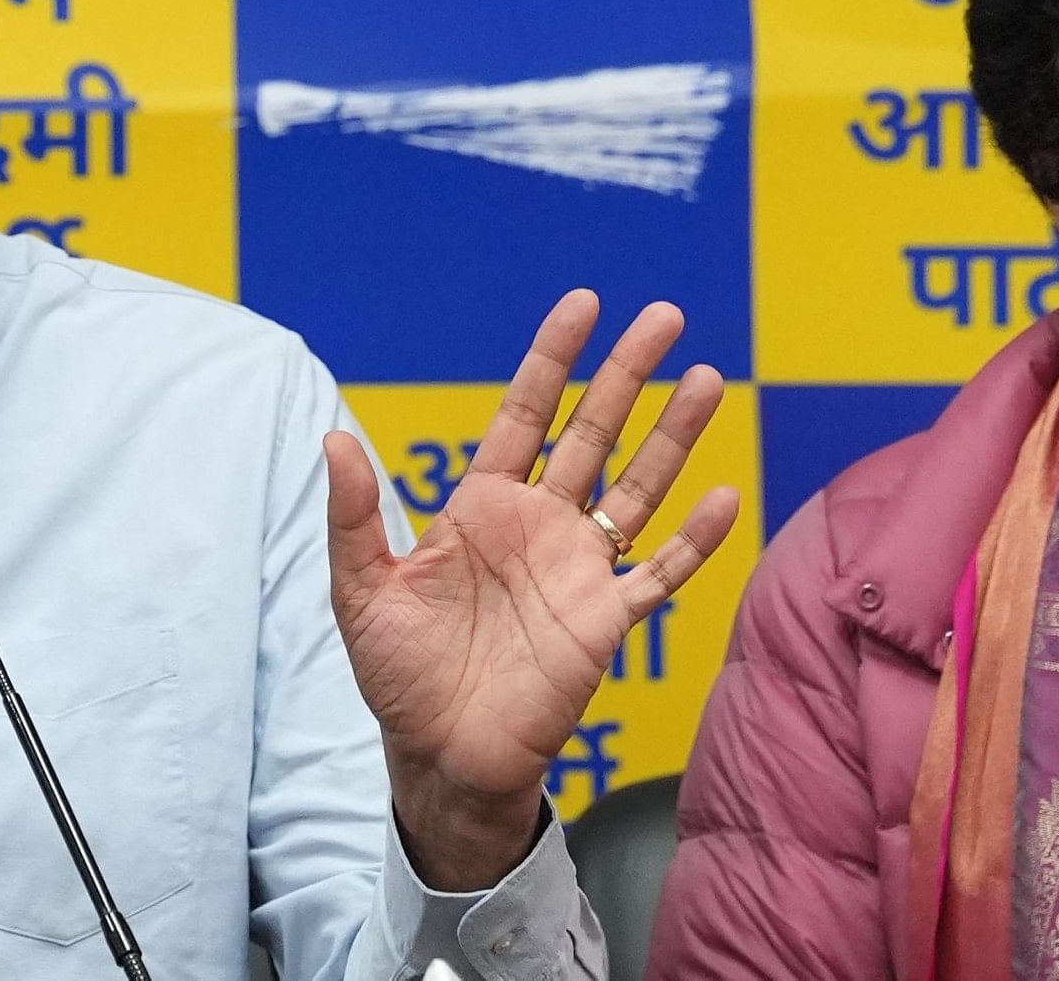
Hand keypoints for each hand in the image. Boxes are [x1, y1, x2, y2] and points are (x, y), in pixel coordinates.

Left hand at [322, 289, 738, 889]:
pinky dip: (695, 540)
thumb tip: (333, 440)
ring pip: (639, 488)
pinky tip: (725, 498)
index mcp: (481, 507)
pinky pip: (660, 573)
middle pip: (594, 433)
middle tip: (666, 316)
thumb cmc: (399, 674)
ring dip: (674, 436)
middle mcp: (539, 526)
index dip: (554, 360)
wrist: (440, 755)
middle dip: (629, 374)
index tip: (585, 304)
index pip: (525, 414)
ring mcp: (579, 571)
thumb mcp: (360, 589)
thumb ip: (353, 516)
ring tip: (710, 378)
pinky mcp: (606, 622)